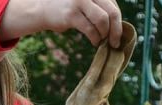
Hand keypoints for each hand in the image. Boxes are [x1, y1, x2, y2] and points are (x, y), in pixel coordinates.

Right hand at [0, 0, 121, 47]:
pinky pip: (90, 29)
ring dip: (105, 34)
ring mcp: (80, 2)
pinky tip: (94, 42)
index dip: (118, 21)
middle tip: (115, 42)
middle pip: (112, 12)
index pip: (113, 6)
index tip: (117, 34)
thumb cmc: (67, 8)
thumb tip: (117, 24)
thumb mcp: (86, 3)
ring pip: (102, 21)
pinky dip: (95, 38)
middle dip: (116, 30)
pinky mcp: (71, 15)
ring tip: (101, 41)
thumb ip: (98, 8)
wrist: (43, 9)